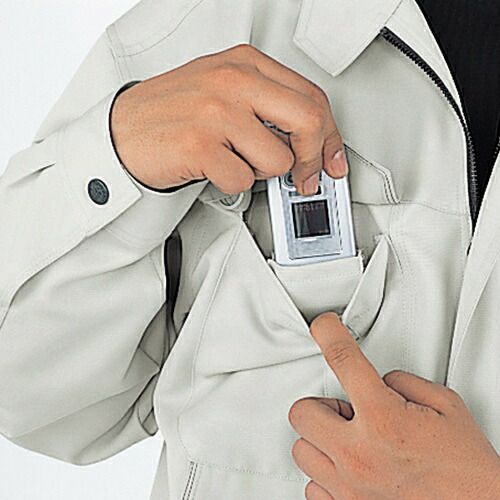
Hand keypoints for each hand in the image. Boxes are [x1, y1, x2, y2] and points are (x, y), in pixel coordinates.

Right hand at [110, 44, 346, 194]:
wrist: (121, 132)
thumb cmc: (170, 113)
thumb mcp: (223, 91)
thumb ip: (266, 105)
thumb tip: (309, 138)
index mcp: (244, 64)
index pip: (311, 97)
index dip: (331, 136)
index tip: (331, 159)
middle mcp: (233, 82)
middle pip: (309, 121)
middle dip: (314, 158)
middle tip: (305, 175)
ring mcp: (216, 112)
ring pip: (278, 161)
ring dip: (261, 172)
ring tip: (234, 161)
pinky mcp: (200, 145)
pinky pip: (243, 181)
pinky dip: (232, 184)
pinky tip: (213, 169)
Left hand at [289, 312, 499, 499]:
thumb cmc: (468, 473)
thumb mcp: (446, 407)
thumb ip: (404, 382)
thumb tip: (379, 380)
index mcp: (384, 419)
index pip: (342, 359)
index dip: (327, 332)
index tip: (322, 326)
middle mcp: (358, 454)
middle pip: (302, 411)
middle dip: (321, 405)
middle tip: (345, 410)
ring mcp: (348, 486)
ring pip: (302, 449)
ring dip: (321, 439)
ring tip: (350, 441)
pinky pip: (312, 484)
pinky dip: (327, 473)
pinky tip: (351, 468)